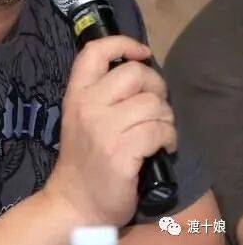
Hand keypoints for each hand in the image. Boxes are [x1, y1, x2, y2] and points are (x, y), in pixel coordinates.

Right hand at [44, 36, 176, 226]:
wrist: (75, 201)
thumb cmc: (83, 156)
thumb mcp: (80, 115)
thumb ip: (101, 91)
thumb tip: (139, 68)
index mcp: (76, 92)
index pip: (95, 50)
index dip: (123, 43)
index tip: (141, 53)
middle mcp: (88, 105)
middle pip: (135, 73)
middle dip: (156, 86)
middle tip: (155, 105)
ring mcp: (104, 128)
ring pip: (153, 103)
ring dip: (166, 117)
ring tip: (158, 131)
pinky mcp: (121, 152)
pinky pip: (160, 130)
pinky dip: (169, 138)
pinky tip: (162, 147)